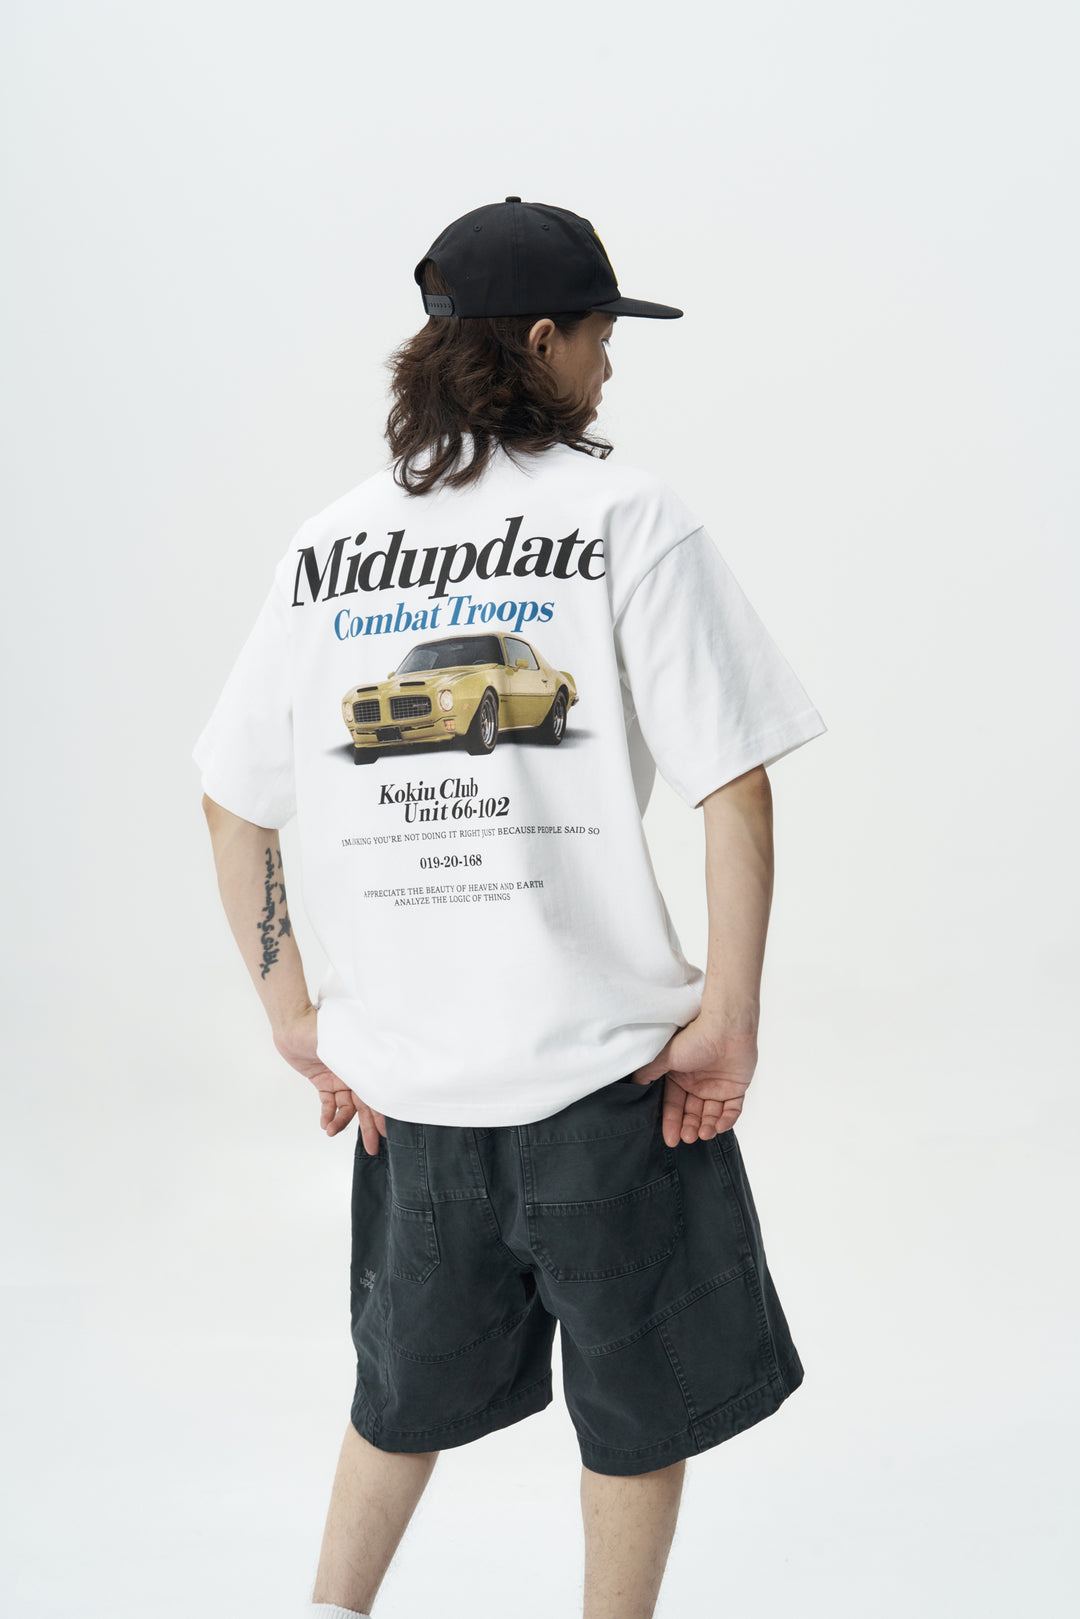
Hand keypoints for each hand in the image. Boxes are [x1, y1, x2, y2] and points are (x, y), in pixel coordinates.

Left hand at [272, 1004, 386, 1153]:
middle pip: (364, 1104)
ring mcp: (338, 1077)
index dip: (382, 1115)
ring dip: (340, 1121)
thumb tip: (378, 1084)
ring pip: (345, 1106)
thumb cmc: (321, 1030)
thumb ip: (361, 1066)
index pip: (376, 1094)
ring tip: (332, 1132)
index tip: (386, 1134)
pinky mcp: (322, 1080)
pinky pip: (328, 1102)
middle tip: (372, 1148)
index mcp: (365, 1064)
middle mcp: (354, 1072)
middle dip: (368, 1127)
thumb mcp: (346, 1048)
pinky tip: (325, 1124)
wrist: (294, 1025)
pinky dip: (327, 1114)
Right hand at [629, 1013, 756, 1147]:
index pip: (673, 1105)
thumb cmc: (694, 1039)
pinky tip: (719, 1127)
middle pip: (692, 1113)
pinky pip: (733, 1110)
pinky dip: (727, 1120)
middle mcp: (697, 1083)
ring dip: (707, 1126)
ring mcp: (717, 1086)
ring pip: (711, 1114)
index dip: (671, 1122)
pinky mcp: (736, 1088)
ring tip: (703, 1134)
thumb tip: (632, 1088)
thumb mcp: (664, 1057)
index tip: (671, 1139)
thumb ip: (648, 1074)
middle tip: (688, 1139)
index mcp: (679, 1077)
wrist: (726, 1027)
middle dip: (689, 1127)